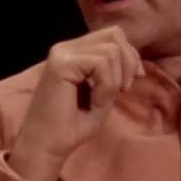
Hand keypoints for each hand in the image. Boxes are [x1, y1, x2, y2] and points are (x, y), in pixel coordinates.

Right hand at [8, 27, 142, 180]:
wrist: (47, 146)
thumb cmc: (73, 126)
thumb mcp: (103, 94)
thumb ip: (114, 73)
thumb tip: (134, 60)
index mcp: (74, 51)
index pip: (113, 35)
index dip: (130, 55)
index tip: (132, 81)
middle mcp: (66, 47)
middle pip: (114, 34)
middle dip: (128, 62)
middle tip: (123, 90)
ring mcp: (62, 53)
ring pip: (110, 50)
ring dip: (115, 80)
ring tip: (102, 100)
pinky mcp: (61, 63)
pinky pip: (101, 64)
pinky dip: (105, 86)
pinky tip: (94, 102)